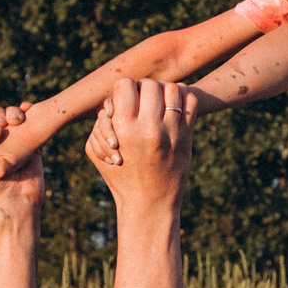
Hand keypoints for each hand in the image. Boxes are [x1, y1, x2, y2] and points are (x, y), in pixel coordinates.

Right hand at [84, 78, 192, 211]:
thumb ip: (100, 124)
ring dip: (164, 91)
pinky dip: (183, 97)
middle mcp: (149, 127)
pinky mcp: (186, 136)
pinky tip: (174, 105)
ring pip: (172, 88)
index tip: (125, 99)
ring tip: (159, 101)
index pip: (125, 84)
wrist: (149, 203)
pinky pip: (190, 101)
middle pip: (149, 84)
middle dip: (144, 89)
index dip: (124, 89)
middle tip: (143, 100)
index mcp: (124, 128)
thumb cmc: (120, 177)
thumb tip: (112, 103)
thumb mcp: (97, 152)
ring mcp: (171, 131)